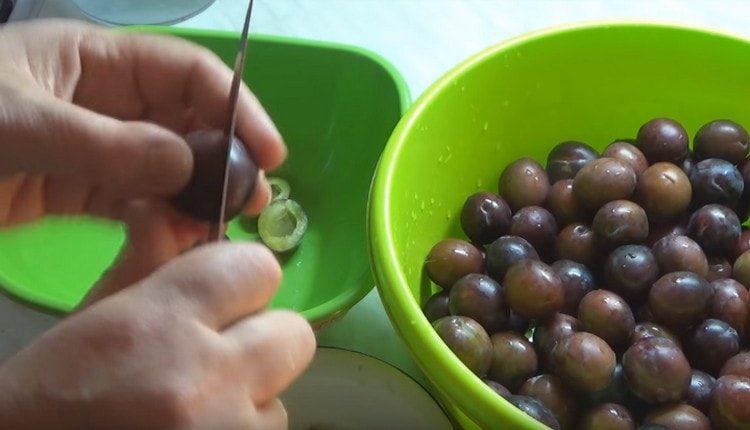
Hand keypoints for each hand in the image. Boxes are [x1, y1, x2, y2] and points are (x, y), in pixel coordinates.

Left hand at [0, 18, 286, 299]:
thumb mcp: (20, 126)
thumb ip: (106, 144)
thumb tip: (187, 166)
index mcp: (92, 61)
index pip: (184, 72)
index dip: (235, 105)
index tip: (270, 152)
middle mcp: (101, 100)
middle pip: (183, 121)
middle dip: (223, 157)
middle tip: (254, 202)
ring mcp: (92, 148)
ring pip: (164, 167)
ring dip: (195, 196)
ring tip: (218, 229)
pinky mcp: (76, 191)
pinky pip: (134, 202)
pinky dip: (159, 220)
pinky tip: (177, 240)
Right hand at [0, 242, 315, 429]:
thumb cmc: (51, 396)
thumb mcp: (92, 321)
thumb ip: (148, 265)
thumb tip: (178, 216)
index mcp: (159, 323)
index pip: (259, 267)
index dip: (244, 277)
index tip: (226, 293)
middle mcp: (206, 378)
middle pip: (294, 334)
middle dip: (262, 340)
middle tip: (219, 356)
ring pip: (281, 397)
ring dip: (249, 398)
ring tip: (196, 408)